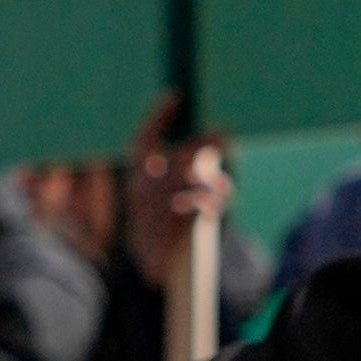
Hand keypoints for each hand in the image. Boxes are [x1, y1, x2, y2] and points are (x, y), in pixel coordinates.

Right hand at [125, 103, 226, 258]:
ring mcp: (155, 210)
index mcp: (137, 176)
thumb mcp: (167, 191)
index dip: (158, 116)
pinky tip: (218, 204)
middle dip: (203, 146)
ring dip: (212, 179)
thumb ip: (190, 165)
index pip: (143, 139)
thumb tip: (221, 134)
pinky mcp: (171, 228)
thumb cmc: (165, 217)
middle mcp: (141, 190)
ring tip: (224, 186)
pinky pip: (199, 207)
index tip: (175, 95)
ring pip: (192, 182)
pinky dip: (213, 203)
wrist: (152, 264)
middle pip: (179, 159)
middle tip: (222, 136)